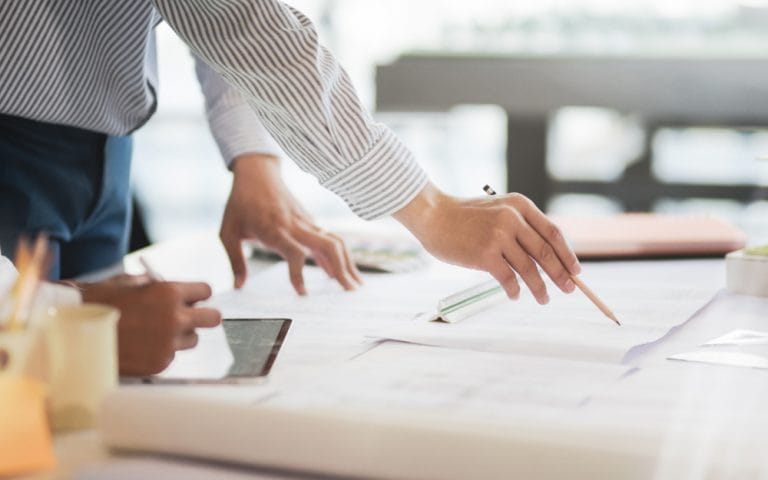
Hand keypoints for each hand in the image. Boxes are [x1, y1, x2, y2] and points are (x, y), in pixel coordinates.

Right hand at [78, 276, 220, 374]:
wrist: (72, 335)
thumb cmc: (96, 304)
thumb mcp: (127, 283)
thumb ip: (154, 285)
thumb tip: (170, 288)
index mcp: (168, 293)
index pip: (205, 291)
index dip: (198, 294)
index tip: (193, 297)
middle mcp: (175, 318)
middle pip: (212, 318)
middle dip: (202, 315)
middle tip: (190, 316)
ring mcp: (169, 344)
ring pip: (193, 339)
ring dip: (181, 335)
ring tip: (156, 332)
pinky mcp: (160, 364)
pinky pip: (172, 355)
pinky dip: (162, 350)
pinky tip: (141, 346)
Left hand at [220, 153, 361, 293]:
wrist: (256, 173)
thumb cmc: (239, 203)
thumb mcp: (227, 231)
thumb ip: (235, 260)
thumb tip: (239, 286)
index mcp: (274, 229)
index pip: (294, 253)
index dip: (299, 274)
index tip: (302, 293)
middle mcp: (295, 225)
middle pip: (327, 246)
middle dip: (341, 269)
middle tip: (351, 291)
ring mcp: (306, 222)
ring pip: (335, 241)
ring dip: (348, 262)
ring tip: (356, 285)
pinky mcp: (311, 221)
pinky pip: (330, 239)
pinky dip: (340, 257)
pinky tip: (342, 273)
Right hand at [393, 183, 580, 304]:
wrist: (434, 216)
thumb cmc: (465, 217)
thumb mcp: (498, 211)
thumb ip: (520, 226)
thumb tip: (546, 258)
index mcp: (520, 205)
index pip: (553, 233)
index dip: (567, 254)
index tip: (575, 271)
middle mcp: (512, 218)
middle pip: (546, 252)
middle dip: (560, 274)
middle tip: (569, 290)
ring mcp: (499, 236)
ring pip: (529, 269)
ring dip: (539, 288)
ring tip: (544, 299)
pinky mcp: (485, 254)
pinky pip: (508, 278)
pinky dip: (514, 290)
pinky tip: (514, 296)